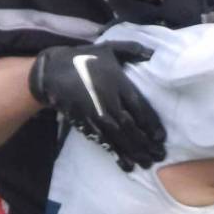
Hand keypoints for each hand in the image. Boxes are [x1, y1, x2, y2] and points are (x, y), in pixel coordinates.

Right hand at [29, 41, 165, 171]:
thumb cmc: (85, 58)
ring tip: (147, 163)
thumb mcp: (110, 48)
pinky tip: (126, 164)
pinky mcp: (84, 123)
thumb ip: (133, 50)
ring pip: (117, 137)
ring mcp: (95, 113)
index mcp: (118, 83)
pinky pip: (102, 141)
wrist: (52, 71)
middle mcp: (108, 100)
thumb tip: (153, 52)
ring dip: (133, 152)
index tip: (161, 137)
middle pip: (130, 126)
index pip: (139, 107)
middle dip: (145, 142)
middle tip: (159, 155)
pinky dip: (115, 154)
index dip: (151, 123)